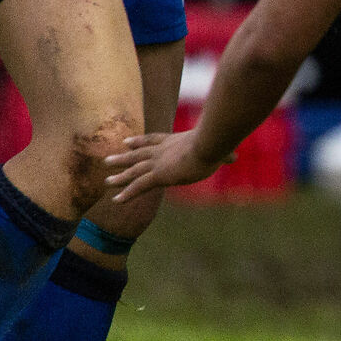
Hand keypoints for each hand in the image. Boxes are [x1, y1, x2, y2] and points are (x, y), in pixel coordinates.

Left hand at [103, 127, 232, 200]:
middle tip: (108, 159)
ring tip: (106, 180)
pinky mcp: (159, 175)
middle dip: (123, 158)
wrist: (208, 144)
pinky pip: (139, 186)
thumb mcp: (218, 148)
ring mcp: (159, 162)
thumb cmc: (216, 143)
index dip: (139, 142)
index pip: (153, 140)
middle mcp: (163, 150)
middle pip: (138, 154)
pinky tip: (116, 200)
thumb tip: (234, 156)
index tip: (126, 142)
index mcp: (175, 140)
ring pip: (134, 170)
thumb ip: (223, 153)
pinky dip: (127, 193)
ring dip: (119, 176)